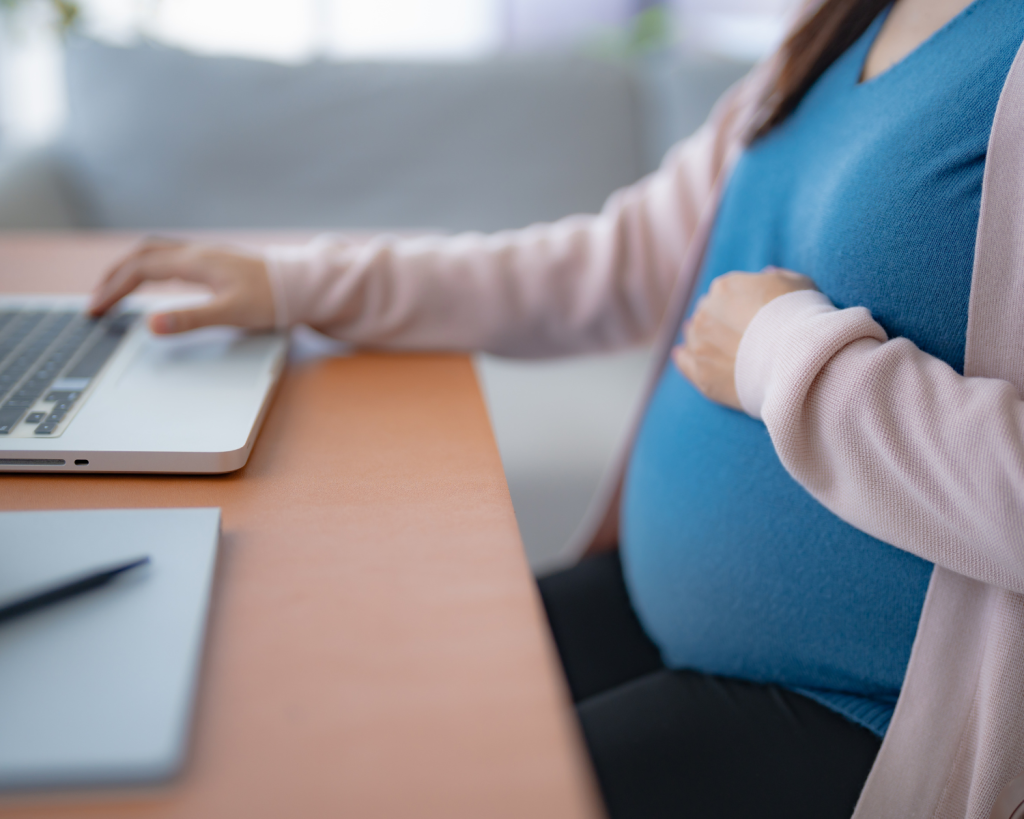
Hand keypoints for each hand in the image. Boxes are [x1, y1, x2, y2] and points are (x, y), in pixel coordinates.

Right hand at [88, 239, 275, 334]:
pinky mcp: (215, 261)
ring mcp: (206, 254)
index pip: (140, 269)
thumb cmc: (272, 299)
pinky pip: (171, 257)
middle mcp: (197, 252)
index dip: (113, 289)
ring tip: (115, 290)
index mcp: (195, 262)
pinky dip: (150, 267)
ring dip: (130, 268)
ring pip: (155, 252)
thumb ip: (191, 319)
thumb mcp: (231, 314)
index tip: (96, 309)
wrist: (301, 285)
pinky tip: (152, 282)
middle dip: (114, 276)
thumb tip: (152, 324)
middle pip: (142, 255)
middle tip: (97, 301)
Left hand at [673, 267, 815, 409]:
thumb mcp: (796, 284)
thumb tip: (765, 274)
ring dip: (705, 341)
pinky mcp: (701, 373)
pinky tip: (686, 357)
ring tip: (723, 352)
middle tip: (738, 337)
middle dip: (718, 324)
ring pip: (694, 337)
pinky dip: (686, 359)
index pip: (722, 294)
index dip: (735, 307)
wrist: (799, 359)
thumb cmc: (804, 318)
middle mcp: (706, 312)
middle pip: (706, 315)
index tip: (748, 318)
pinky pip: (684, 361)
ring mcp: (700, 343)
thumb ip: (775, 277)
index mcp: (725, 288)